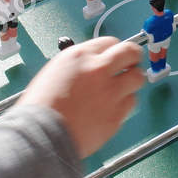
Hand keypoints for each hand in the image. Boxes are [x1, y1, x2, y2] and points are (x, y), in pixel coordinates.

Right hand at [21, 36, 144, 157]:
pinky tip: (115, 107)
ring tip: (125, 88)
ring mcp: (110, 91)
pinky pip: (131, 102)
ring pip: (137, 78)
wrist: (41, 135)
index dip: (114, 49)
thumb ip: (78, 67)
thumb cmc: (40, 109)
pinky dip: (126, 103)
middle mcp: (98, 69)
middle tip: (133, 63)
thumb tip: (91, 68)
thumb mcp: (54, 73)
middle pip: (130, 52)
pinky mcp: (117, 113)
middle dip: (133, 56)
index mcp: (79, 56)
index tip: (116, 55)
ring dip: (132, 81)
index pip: (109, 42)